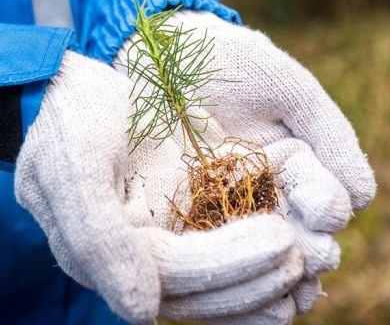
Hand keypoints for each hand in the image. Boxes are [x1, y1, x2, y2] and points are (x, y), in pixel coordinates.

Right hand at [14, 51, 302, 323]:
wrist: (72, 86)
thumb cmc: (69, 122)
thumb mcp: (74, 169)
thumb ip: (98, 240)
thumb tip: (143, 312)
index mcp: (109, 256)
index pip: (178, 275)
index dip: (230, 266)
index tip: (284, 243)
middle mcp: (141, 256)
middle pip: (207, 286)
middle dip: (261, 278)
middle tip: (313, 257)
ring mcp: (166, 234)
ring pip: (223, 271)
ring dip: (271, 272)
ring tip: (320, 256)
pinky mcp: (188, 207)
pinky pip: (230, 236)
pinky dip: (265, 242)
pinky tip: (305, 234)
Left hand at [149, 10, 377, 321]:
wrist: (161, 50)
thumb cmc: (230, 60)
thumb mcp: (289, 90)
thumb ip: (331, 136)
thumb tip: (364, 200)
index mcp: (296, 168)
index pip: (323, 203)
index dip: (328, 213)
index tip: (327, 213)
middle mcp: (266, 198)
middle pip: (296, 241)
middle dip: (308, 254)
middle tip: (312, 259)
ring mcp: (224, 214)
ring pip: (259, 260)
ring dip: (276, 281)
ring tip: (286, 295)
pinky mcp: (184, 223)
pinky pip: (213, 260)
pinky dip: (232, 284)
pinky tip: (245, 300)